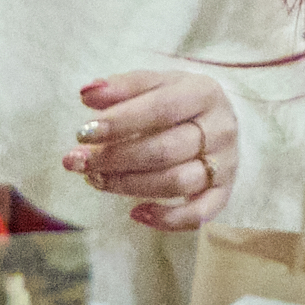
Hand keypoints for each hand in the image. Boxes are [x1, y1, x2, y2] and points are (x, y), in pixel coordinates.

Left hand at [64, 70, 236, 229]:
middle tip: (78, 162)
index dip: (120, 122)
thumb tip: (87, 92)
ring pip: (177, 182)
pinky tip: (136, 213)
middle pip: (165, 150)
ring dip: (129, 186)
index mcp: (203, 92)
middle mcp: (220, 128)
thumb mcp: (155, 84)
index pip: (160, 108)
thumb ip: (122, 87)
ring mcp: (225, 163)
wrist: (217, 120)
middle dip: (116, 158)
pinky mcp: (223, 192)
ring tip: (96, 180)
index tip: (83, 133)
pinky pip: (200, 214)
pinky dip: (168, 219)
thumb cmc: (177, 101)